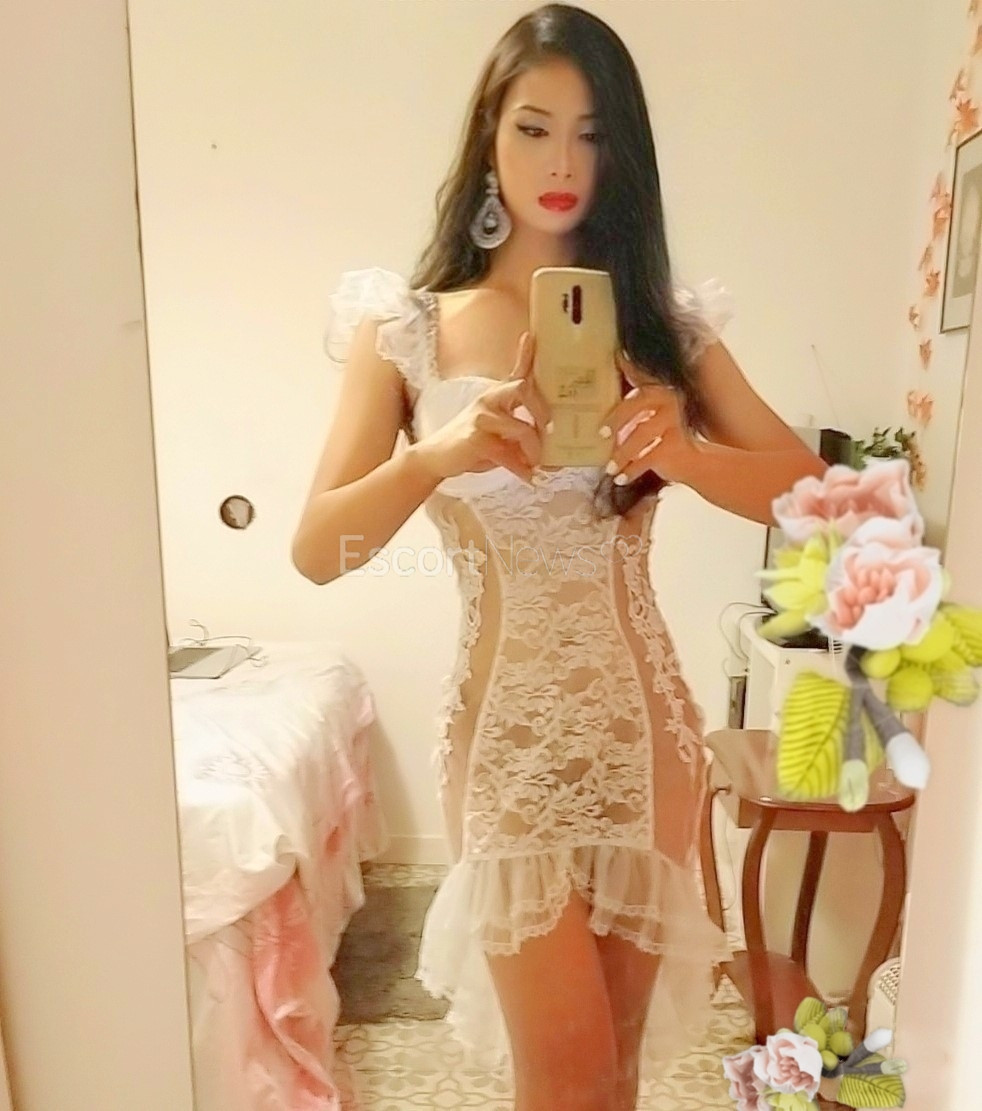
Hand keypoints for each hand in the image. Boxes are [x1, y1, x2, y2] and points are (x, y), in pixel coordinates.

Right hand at [411, 332, 552, 484]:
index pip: (515, 372)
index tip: (532, 336)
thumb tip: (554, 457)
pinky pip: (508, 454)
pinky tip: (527, 478)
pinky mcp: (476, 438)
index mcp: (496, 397)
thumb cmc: (472, 446)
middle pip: (523, 389)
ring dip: (534, 451)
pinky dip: (521, 469)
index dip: (525, 354)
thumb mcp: (499, 435)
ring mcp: (481, 418)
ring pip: (522, 428)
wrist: (437, 459)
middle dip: (542, 413)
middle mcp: (489, 401)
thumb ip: (522, 437)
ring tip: (537, 465)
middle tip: (551, 433)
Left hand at [599, 350, 700, 485]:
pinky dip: (632, 470)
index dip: (627, 365)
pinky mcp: (677, 444)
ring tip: (608, 469)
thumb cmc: (660, 438)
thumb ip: (628, 406)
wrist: (692, 462)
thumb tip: (594, 395)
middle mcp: (669, 400)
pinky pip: (649, 456)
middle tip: (601, 434)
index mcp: (658, 390)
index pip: (639, 375)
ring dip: (621, 453)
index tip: (614, 356)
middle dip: (616, 417)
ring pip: (642, 433)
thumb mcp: (645, 419)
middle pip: (638, 402)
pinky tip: (620, 478)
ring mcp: (675, 421)